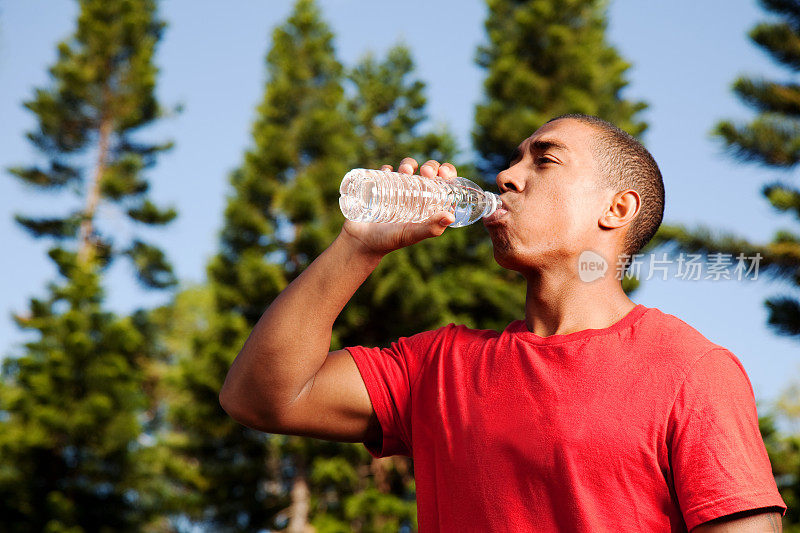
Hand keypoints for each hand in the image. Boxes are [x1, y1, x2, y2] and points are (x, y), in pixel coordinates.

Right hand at [340, 157, 457, 256]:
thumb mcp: (412, 234)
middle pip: (428, 173)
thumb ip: (431, 228)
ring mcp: (398, 190)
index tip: (443, 173)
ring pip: (408, 168)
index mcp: (428, 206)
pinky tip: (388, 171)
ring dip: (409, 163)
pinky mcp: (380, 187)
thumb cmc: (389, 241)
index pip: (444, 185)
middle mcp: (415, 196)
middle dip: (430, 166)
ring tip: (405, 171)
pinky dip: (388, 167)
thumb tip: (451, 216)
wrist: (360, 241)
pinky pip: (386, 171)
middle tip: (425, 172)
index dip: (448, 173)